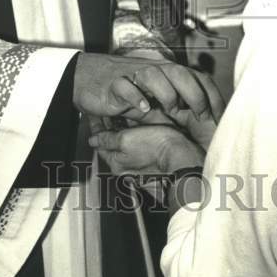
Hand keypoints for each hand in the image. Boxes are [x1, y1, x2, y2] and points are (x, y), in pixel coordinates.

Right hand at [73, 52, 216, 122]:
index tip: (219, 116)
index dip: (211, 95)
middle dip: (194, 94)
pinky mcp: (113, 84)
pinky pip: (126, 87)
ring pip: (155, 75)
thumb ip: (173, 110)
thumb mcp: (153, 101)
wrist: (86, 78)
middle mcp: (154, 71)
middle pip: (180, 73)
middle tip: (200, 115)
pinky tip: (142, 108)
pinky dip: (136, 97)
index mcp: (167, 74)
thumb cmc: (124, 90)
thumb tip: (200, 129)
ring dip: (167, 92)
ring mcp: (133, 75)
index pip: (197, 77)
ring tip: (170, 109)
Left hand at [88, 124, 204, 175]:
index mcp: (116, 163)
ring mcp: (139, 163)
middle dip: (109, 126)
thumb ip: (107, 139)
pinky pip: (138, 143)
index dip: (96, 126)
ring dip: (123, 128)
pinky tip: (139, 123)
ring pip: (126, 142)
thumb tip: (93, 140)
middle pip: (112, 143)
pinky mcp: (152, 159)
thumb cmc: (156, 147)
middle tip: (108, 110)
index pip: (99, 142)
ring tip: (123, 113)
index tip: (94, 113)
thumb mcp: (126, 140)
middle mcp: (126, 166)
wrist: (182, 157)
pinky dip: (135, 132)